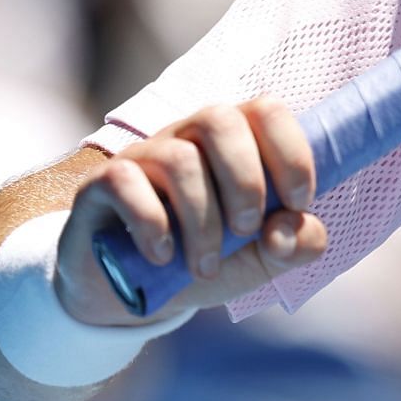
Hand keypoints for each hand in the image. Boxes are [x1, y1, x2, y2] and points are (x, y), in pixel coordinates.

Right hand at [56, 97, 327, 324]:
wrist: (134, 290)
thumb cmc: (209, 258)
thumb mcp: (264, 258)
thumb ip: (298, 243)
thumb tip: (287, 231)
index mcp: (236, 141)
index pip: (266, 110)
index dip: (291, 153)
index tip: (297, 204)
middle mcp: (189, 136)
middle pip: (220, 120)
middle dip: (245, 182)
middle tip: (246, 230)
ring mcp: (145, 155)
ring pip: (179, 159)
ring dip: (201, 220)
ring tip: (205, 263)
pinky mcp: (102, 183)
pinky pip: (125, 181)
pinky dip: (151, 224)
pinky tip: (163, 256)